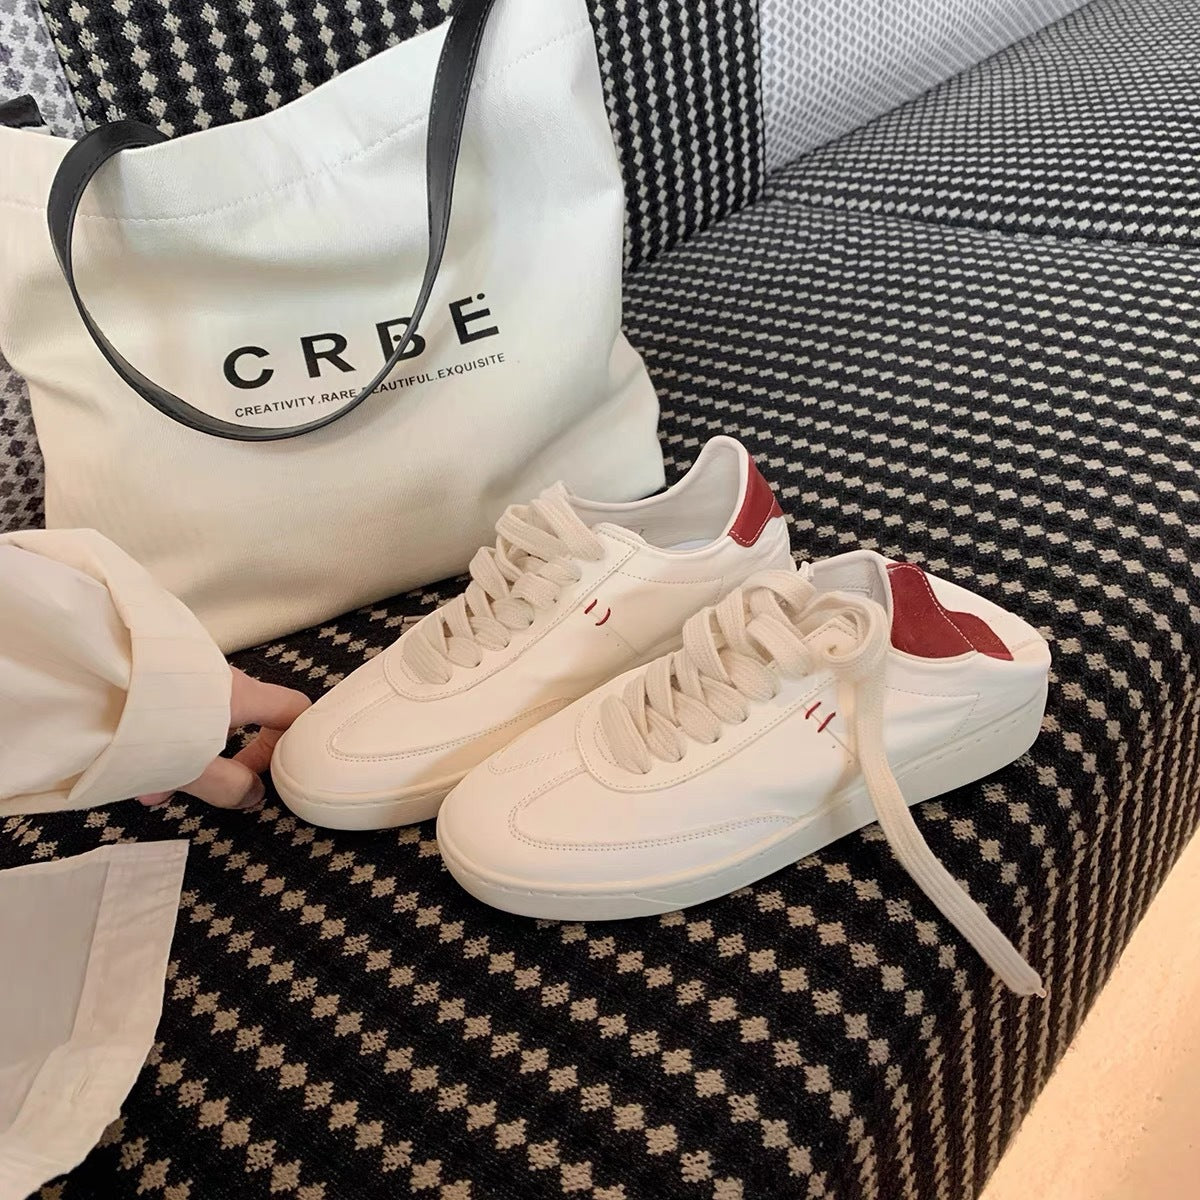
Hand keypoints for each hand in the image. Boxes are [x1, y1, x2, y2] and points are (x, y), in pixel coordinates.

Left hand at [137, 667, 310, 810]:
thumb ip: (229, 785)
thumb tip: (252, 795)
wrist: (86, 679)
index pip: (294, 710)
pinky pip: (172, 712)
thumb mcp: (193, 767)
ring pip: (202, 720)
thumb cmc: (152, 725)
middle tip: (208, 789)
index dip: (292, 744)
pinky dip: (162, 741)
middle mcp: (221, 677)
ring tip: (152, 790)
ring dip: (186, 756)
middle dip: (227, 760)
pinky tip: (130, 771)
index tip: (269, 774)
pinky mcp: (154, 677)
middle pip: (245, 719)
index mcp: (242, 694)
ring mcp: (187, 674)